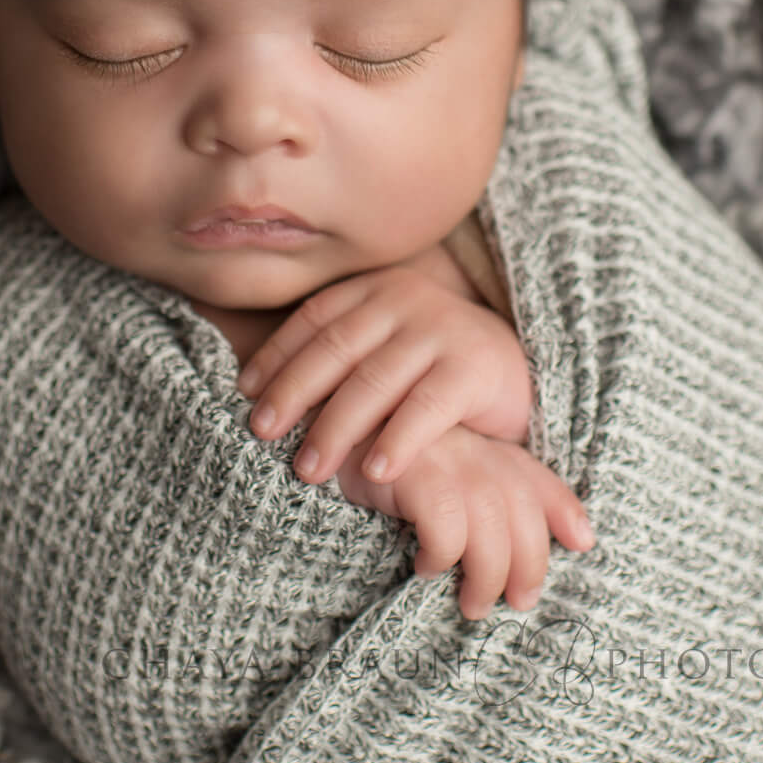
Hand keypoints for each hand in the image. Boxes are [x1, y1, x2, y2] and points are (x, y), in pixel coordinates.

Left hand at [236, 262, 534, 488]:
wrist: (518, 369)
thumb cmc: (432, 366)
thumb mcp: (384, 345)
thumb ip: (340, 354)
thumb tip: (260, 391)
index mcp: (375, 289)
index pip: (314, 318)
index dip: (276, 355)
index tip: (244, 392)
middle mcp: (405, 299)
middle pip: (335, 348)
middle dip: (293, 393)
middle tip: (261, 433)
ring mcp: (441, 329)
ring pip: (374, 381)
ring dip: (336, 428)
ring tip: (308, 468)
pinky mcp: (474, 366)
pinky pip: (427, 407)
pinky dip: (398, 441)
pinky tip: (375, 473)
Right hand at [336, 426, 595, 617]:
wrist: (298, 432)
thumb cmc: (351, 462)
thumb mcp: (410, 478)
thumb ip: (452, 500)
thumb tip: (493, 549)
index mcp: (468, 439)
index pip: (527, 473)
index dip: (561, 505)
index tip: (584, 540)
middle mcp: (460, 440)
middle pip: (519, 503)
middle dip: (529, 561)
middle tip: (517, 604)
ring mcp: (436, 449)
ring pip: (492, 519)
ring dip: (489, 573)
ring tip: (472, 606)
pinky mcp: (407, 465)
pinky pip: (447, 523)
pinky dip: (443, 555)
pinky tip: (424, 569)